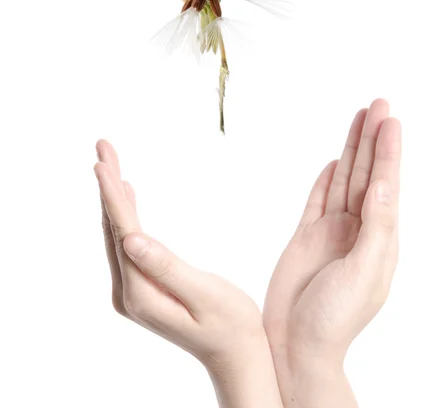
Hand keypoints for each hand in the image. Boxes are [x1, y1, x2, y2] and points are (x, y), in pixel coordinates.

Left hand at [94, 140, 283, 407]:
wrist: (237, 356)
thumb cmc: (231, 325)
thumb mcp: (204, 294)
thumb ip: (166, 267)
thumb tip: (130, 239)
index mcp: (140, 292)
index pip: (122, 232)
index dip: (112, 194)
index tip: (102, 161)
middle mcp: (128, 292)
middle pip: (114, 228)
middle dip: (109, 185)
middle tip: (103, 145)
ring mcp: (133, 291)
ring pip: (118, 233)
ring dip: (115, 196)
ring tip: (110, 163)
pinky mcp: (142, 286)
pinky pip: (128, 242)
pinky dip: (126, 214)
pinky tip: (128, 195)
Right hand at [263, 99, 400, 405]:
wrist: (295, 345)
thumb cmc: (334, 318)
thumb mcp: (365, 271)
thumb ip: (377, 226)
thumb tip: (384, 184)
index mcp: (378, 239)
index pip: (385, 183)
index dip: (387, 150)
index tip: (389, 119)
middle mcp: (358, 231)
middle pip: (367, 174)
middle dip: (372, 139)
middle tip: (377, 104)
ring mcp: (332, 232)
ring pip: (345, 181)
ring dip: (352, 151)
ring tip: (358, 121)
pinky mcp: (307, 236)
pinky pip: (318, 200)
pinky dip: (327, 180)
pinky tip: (334, 164)